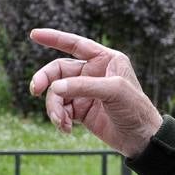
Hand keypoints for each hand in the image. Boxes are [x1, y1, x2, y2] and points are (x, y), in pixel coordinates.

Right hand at [28, 28, 163, 157]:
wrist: (141, 139)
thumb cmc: (135, 109)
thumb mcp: (114, 91)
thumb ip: (83, 86)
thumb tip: (55, 88)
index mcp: (105, 59)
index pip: (75, 44)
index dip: (54, 38)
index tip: (34, 34)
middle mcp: (93, 73)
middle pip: (59, 71)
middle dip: (46, 80)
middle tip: (36, 90)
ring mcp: (85, 92)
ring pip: (56, 93)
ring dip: (53, 107)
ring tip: (60, 121)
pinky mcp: (80, 111)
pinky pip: (60, 111)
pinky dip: (59, 119)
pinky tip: (66, 129)